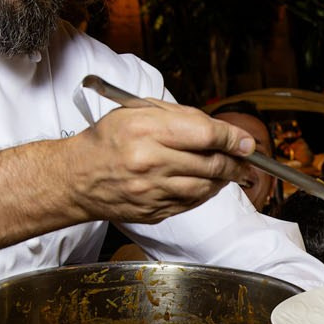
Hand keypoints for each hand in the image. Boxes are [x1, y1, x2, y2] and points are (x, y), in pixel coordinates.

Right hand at [70, 104, 252, 224]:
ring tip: (229, 171)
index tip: (247, 143)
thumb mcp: (138, 112)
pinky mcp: (152, 211)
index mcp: (146, 131)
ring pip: (205, 188)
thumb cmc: (107, 140)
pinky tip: (207, 184)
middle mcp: (149, 163)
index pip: (206, 136)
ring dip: (224, 180)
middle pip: (211, 164)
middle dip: (236, 162)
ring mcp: (151, 191)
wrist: (77, 177)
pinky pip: (191, 203)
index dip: (233, 139)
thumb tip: (221, 130)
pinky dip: (205, 193)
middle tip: (247, 160)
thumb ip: (180, 117)